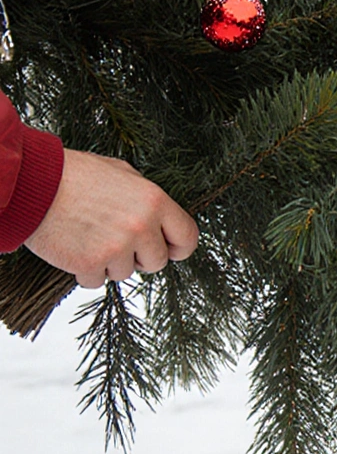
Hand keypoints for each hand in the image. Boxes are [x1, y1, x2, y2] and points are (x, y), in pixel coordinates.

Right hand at [24, 149, 198, 287]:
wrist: (31, 183)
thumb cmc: (73, 175)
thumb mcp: (121, 173)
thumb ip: (147, 197)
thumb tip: (164, 219)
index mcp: (155, 200)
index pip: (188, 238)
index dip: (178, 247)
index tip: (169, 249)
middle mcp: (140, 225)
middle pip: (157, 262)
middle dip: (140, 257)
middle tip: (118, 241)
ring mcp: (116, 247)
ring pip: (125, 273)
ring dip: (109, 262)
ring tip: (89, 236)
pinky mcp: (90, 263)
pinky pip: (97, 281)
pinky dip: (86, 270)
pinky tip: (75, 247)